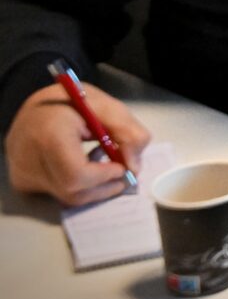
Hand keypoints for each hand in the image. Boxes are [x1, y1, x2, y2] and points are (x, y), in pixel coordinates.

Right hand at [6, 80, 151, 207]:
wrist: (35, 106)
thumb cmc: (71, 101)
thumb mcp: (105, 105)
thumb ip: (127, 131)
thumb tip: (134, 167)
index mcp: (49, 135)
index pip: (76, 175)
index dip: (104, 176)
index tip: (122, 166)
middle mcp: (28, 160)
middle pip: (72, 192)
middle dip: (104, 186)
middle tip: (123, 173)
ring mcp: (22, 174)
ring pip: (66, 197)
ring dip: (94, 187)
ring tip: (106, 165)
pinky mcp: (22, 182)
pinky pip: (57, 192)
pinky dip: (79, 184)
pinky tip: (85, 164)